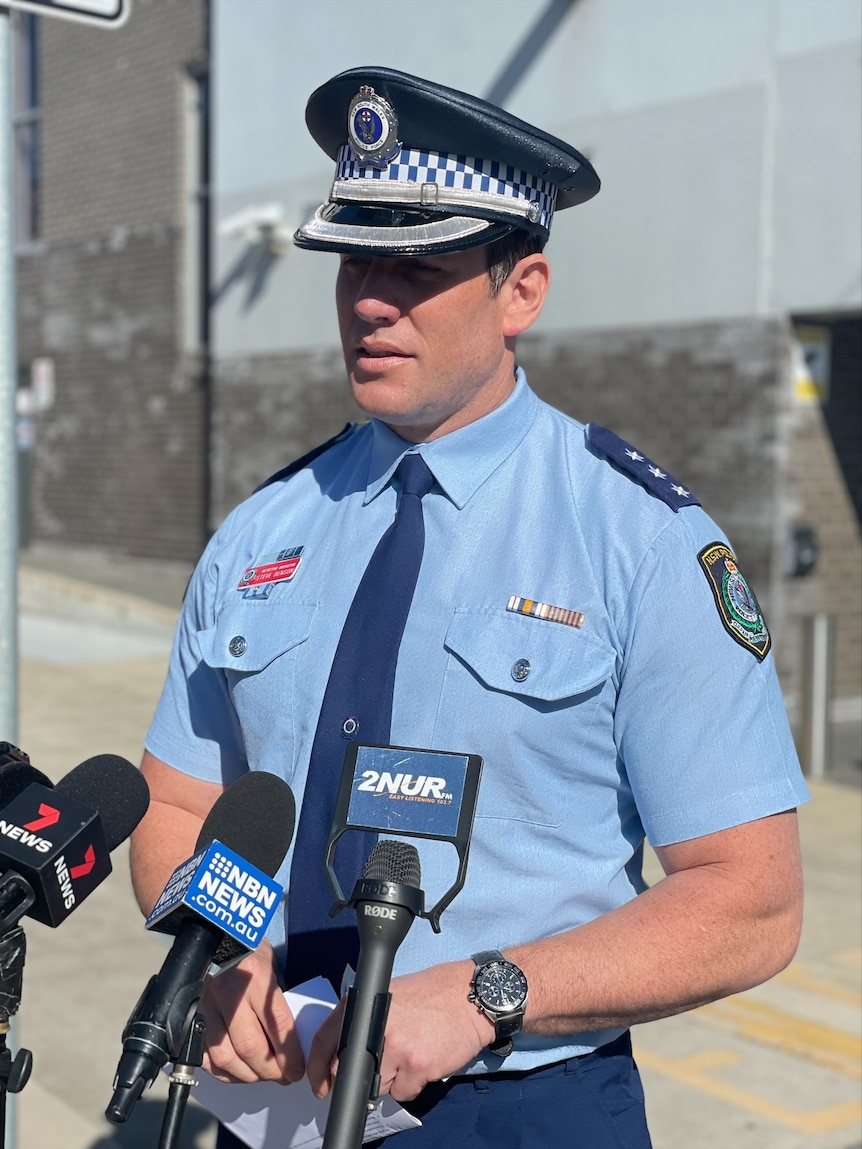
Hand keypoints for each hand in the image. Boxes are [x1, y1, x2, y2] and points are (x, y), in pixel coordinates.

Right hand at [197, 940, 304, 1083]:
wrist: (214, 935)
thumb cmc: (248, 950)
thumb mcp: (271, 966)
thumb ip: (278, 1002)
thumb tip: (291, 1042)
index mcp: (255, 976)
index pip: (276, 1024)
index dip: (289, 1054)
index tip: (297, 1069)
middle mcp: (229, 993)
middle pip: (250, 1046)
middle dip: (270, 1069)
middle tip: (283, 1077)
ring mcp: (207, 1006)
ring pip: (226, 1056)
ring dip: (247, 1075)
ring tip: (262, 1075)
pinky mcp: (192, 1017)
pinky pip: (205, 1056)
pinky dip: (223, 1071)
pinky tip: (237, 1072)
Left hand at [307, 961, 494, 1102]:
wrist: (472, 995)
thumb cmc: (433, 992)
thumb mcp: (390, 994)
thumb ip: (365, 1018)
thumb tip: (344, 1052)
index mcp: (363, 1003)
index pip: (324, 1040)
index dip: (318, 1070)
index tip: (321, 1085)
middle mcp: (374, 1025)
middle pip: (350, 1072)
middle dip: (361, 1075)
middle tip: (382, 1063)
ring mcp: (395, 1048)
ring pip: (378, 1086)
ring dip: (392, 1078)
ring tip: (411, 1052)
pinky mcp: (416, 1067)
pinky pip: (403, 1092)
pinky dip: (413, 1083)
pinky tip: (426, 1059)